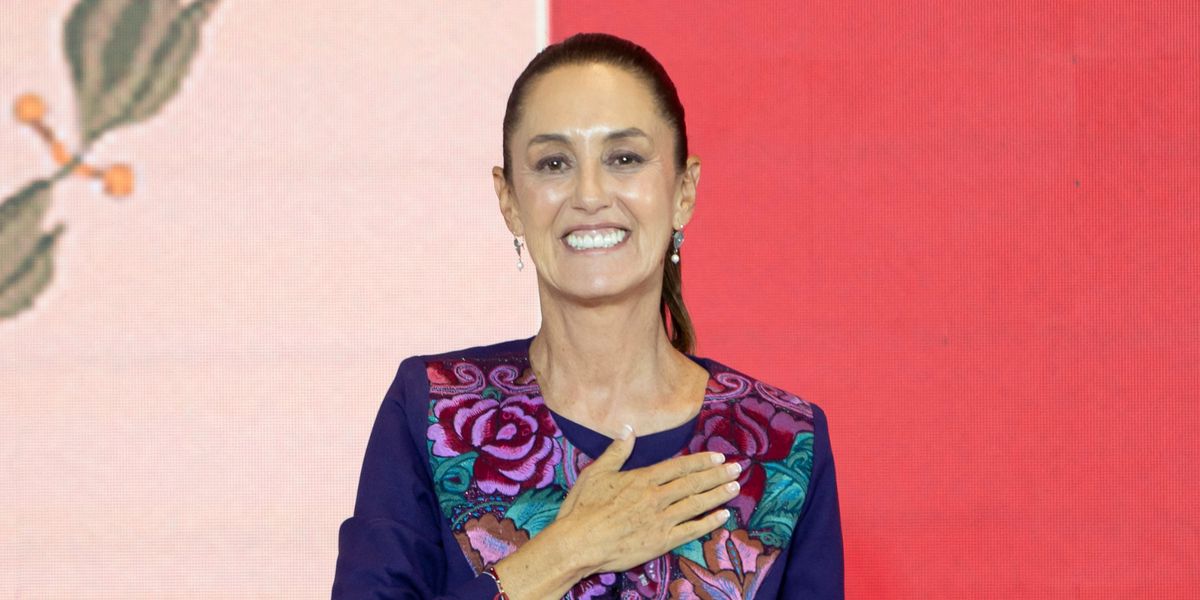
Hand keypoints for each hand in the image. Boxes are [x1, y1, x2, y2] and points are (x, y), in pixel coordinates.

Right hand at [552, 424, 741, 574]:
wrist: (579, 542)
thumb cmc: (583, 508)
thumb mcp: (596, 473)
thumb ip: (616, 451)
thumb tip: (628, 428)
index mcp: (642, 479)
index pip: (679, 466)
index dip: (701, 461)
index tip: (718, 458)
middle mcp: (656, 497)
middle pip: (693, 483)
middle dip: (717, 475)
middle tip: (738, 469)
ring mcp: (661, 520)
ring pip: (697, 504)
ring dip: (718, 495)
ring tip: (735, 488)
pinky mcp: (661, 541)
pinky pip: (691, 530)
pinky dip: (709, 523)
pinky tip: (722, 516)